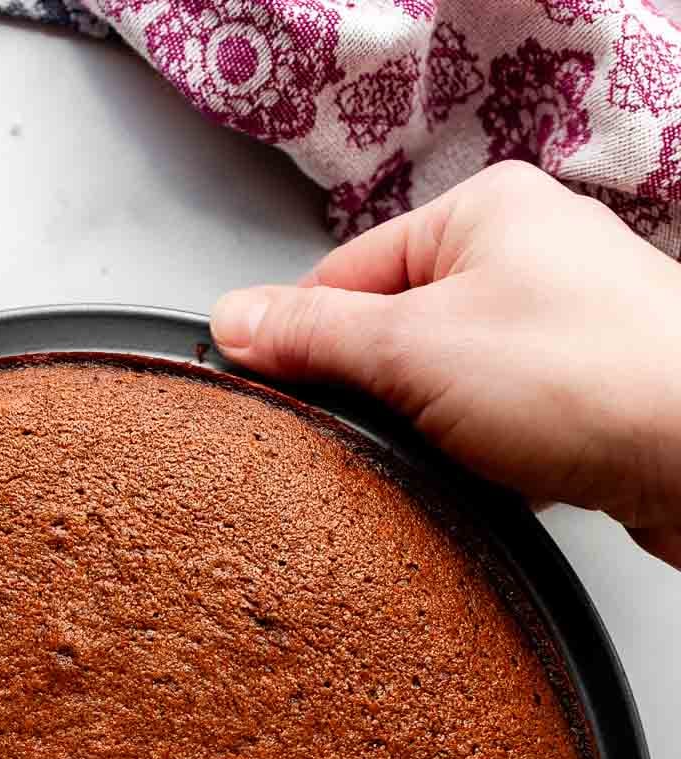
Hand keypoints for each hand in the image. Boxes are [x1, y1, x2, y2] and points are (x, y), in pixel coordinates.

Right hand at [211, 161, 680, 567]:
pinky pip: (499, 430)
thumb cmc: (587, 377)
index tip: (275, 397)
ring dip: (433, 438)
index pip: (345, 274)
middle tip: (377, 437)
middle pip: (394, 336)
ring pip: (447, 390)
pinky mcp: (583, 397)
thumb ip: (314, 339)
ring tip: (451, 462)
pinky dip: (485, 463)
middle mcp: (526, 257)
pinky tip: (495, 482)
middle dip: (378, 399)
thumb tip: (234, 321)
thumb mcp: (412, 350)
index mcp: (481, 213)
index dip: (303, 344)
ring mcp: (560, 329)